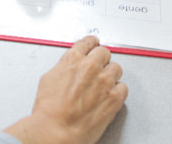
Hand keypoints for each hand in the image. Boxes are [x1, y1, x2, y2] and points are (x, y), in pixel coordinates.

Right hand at [5, 36, 127, 143]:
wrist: (57, 130)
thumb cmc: (50, 110)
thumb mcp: (49, 79)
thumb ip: (64, 68)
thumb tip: (70, 67)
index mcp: (73, 59)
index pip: (88, 42)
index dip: (92, 44)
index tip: (94, 45)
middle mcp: (91, 66)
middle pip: (104, 52)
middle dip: (101, 60)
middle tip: (99, 68)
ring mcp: (104, 81)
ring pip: (116, 68)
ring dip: (111, 75)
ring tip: (103, 85)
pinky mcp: (114, 97)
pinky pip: (123, 87)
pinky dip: (118, 91)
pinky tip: (109, 96)